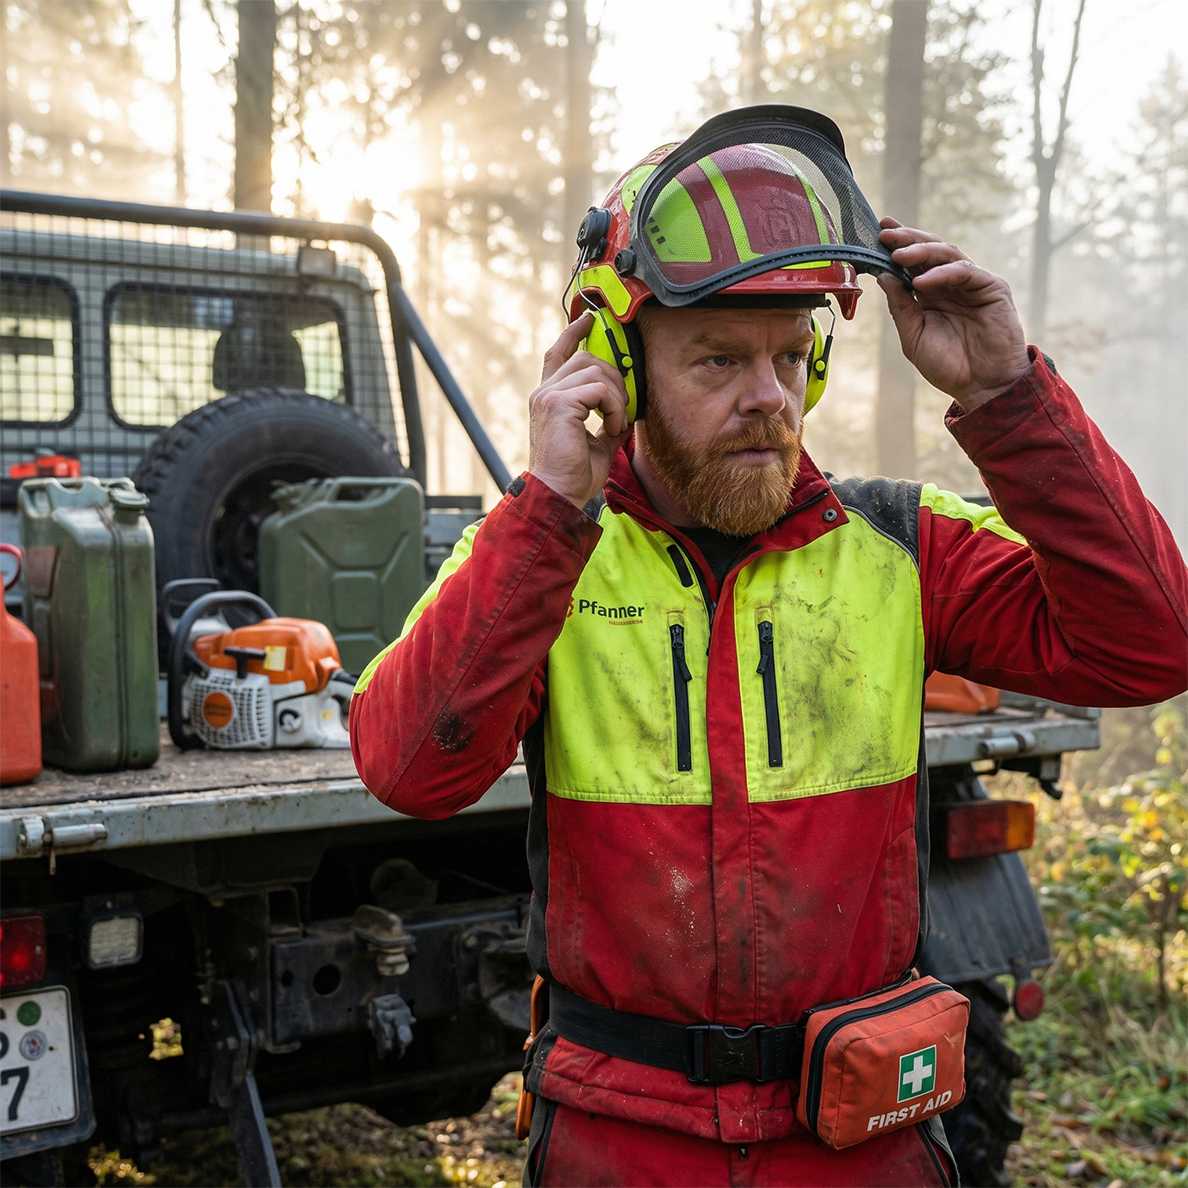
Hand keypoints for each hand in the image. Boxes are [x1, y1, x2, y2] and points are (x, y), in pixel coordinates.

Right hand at [528, 311, 632, 508]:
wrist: (558, 495)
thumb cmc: (573, 476)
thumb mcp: (598, 443)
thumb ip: (609, 422)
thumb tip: (630, 412)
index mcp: (549, 399)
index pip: (558, 354)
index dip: (573, 334)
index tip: (589, 320)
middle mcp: (544, 393)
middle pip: (587, 359)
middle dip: (614, 379)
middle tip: (622, 410)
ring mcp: (548, 396)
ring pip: (595, 370)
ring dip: (616, 397)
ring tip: (616, 424)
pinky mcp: (557, 403)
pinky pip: (599, 388)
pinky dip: (614, 406)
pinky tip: (613, 427)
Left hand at [877, 219, 1030, 411]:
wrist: (982, 386)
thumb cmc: (948, 366)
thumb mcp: (913, 337)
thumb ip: (900, 307)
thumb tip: (883, 276)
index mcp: (930, 294)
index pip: (912, 263)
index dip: (897, 245)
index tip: (877, 232)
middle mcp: (950, 284)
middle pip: (928, 251)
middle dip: (906, 239)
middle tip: (886, 233)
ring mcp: (971, 283)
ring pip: (946, 254)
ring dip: (921, 251)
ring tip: (899, 255)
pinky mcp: (992, 287)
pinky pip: (965, 271)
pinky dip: (942, 273)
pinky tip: (922, 281)